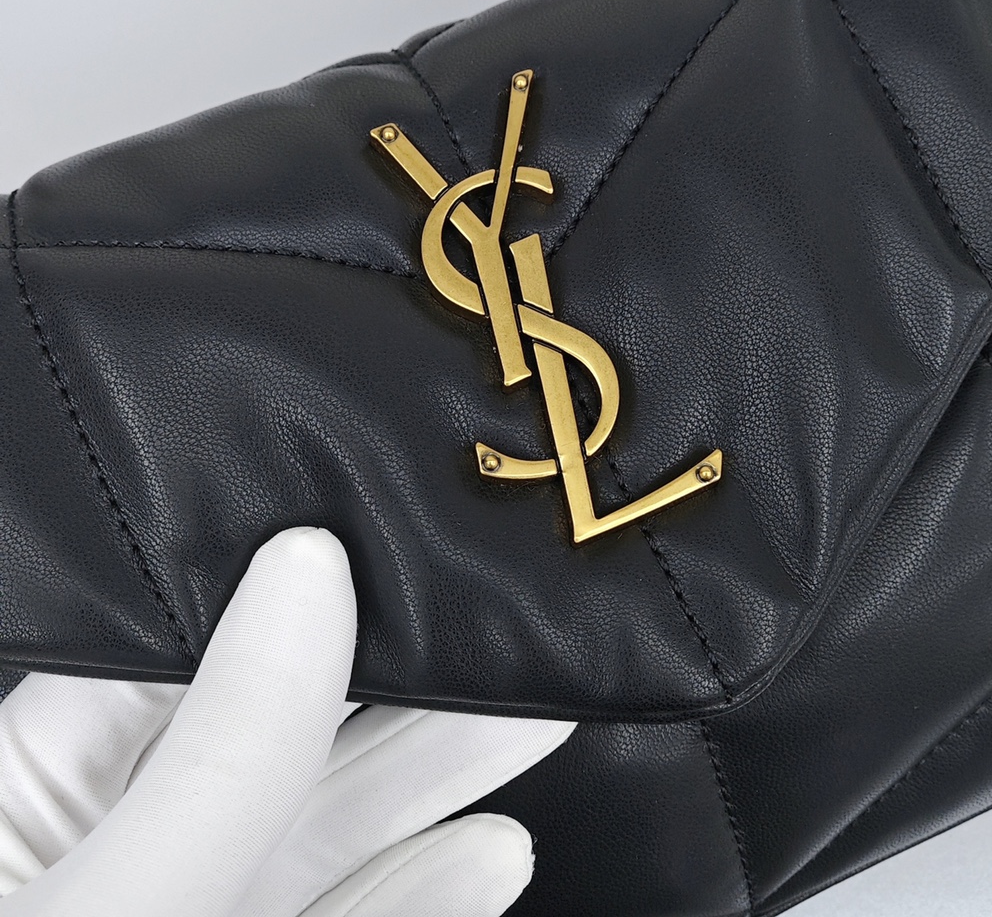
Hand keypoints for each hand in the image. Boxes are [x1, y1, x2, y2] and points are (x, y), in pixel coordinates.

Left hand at [0, 526, 575, 915]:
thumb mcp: (110, 901)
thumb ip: (220, 754)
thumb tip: (306, 568)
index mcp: (41, 789)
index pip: (177, 642)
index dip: (286, 579)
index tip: (387, 519)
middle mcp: (134, 841)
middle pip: (291, 728)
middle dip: (408, 673)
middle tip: (507, 610)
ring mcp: (212, 907)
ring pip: (344, 821)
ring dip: (447, 771)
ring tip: (538, 708)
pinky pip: (367, 911)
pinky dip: (437, 885)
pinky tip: (497, 849)